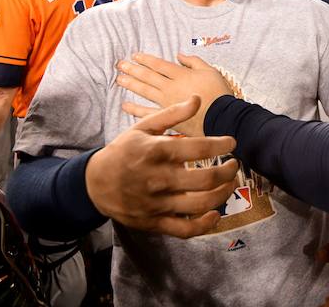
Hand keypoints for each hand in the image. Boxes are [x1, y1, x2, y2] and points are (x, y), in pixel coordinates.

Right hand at [86, 96, 239, 237]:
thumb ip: (172, 114)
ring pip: (200, 205)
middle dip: (227, 171)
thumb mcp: (143, 127)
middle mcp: (157, 178)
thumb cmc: (123, 151)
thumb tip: (197, 98)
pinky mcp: (154, 222)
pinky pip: (185, 229)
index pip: (197, 148)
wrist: (94, 183)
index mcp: (155, 152)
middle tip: (234, 165)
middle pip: (205, 180)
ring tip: (229, 184)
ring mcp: (156, 203)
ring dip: (222, 195)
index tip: (231, 142)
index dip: (220, 144)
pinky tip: (215, 213)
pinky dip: (205, 225)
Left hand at [116, 53, 233, 136]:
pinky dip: (135, 109)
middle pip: (148, 76)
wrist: (222, 117)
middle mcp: (170, 87)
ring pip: (145, 91)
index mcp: (181, 75)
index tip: (135, 56)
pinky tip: (125, 105)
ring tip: (119, 79)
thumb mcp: (210, 71)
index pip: (159, 64)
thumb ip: (193, 61)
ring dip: (131, 84)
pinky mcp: (167, 117)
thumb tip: (179, 55)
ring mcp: (166, 102)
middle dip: (133, 69)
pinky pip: (147, 112)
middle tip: (120, 64)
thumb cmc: (219, 94)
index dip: (146, 59)